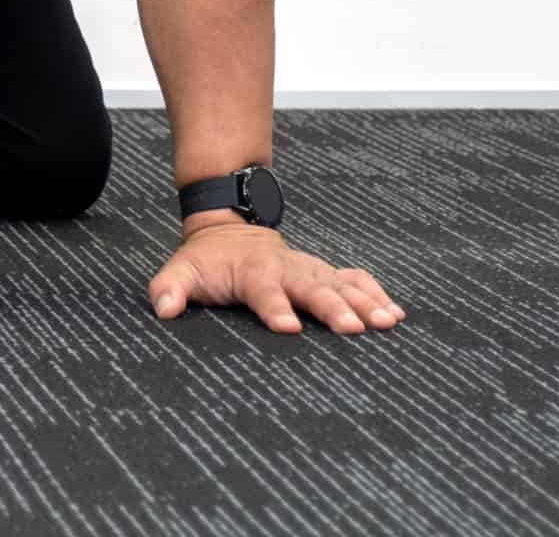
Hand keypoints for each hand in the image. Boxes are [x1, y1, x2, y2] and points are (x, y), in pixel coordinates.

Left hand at [146, 218, 406, 333]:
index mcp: (253, 272)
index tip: (288, 327)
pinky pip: (356, 280)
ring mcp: (310, 270)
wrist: (231, 229)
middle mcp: (288, 269)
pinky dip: (376, 293)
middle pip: (312, 289)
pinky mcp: (325, 273)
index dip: (275, 308)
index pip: (264, 292)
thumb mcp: (181, 271)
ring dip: (364, 302)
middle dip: (332, 308)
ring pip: (341, 284)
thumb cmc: (208, 261)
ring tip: (386, 322)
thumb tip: (163, 309)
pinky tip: (395, 314)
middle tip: (352, 328)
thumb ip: (170, 289)